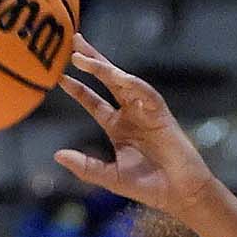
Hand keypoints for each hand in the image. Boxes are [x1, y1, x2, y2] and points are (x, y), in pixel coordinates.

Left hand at [56, 35, 214, 221]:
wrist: (179, 194)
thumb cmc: (148, 187)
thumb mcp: (110, 177)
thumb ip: (85, 166)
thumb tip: (57, 155)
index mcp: (117, 127)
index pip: (93, 102)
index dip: (78, 89)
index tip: (60, 78)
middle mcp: (130, 114)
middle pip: (108, 81)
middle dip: (92, 61)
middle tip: (74, 41)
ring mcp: (146, 111)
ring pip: (123, 82)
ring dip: (104, 68)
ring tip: (83, 58)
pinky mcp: (162, 114)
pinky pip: (146, 93)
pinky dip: (132, 84)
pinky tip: (116, 76)